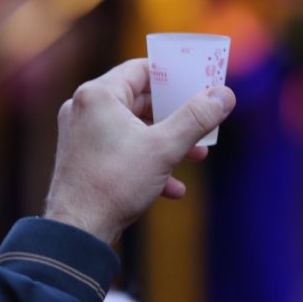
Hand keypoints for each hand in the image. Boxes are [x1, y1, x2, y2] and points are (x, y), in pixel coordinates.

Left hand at [43, 59, 235, 243]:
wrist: (77, 231)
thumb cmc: (114, 184)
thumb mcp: (164, 148)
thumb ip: (196, 118)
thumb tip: (224, 94)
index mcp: (99, 95)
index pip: (142, 70)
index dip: (174, 75)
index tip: (198, 83)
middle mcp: (85, 109)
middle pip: (139, 100)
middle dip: (175, 115)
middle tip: (202, 120)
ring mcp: (81, 135)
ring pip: (133, 129)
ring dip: (166, 141)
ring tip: (196, 155)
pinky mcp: (83, 160)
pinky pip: (121, 151)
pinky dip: (146, 162)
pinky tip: (172, 187)